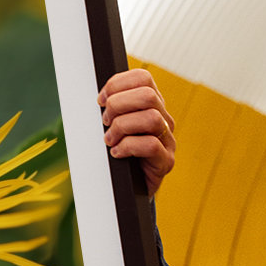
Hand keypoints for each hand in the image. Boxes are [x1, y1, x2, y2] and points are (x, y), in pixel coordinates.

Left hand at [98, 69, 175, 195]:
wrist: (128, 188)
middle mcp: (164, 119)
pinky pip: (151, 145)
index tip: (100, 100)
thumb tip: (98, 97)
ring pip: (151, 118)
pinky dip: (127, 147)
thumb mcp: (112, 125)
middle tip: (105, 122)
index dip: (117, 84)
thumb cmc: (118, 152)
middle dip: (118, 105)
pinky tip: (116, 153)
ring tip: (109, 140)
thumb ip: (110, 108)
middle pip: (148, 95)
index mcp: (151, 105)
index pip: (143, 78)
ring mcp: (168, 140)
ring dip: (122, 127)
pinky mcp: (166, 161)